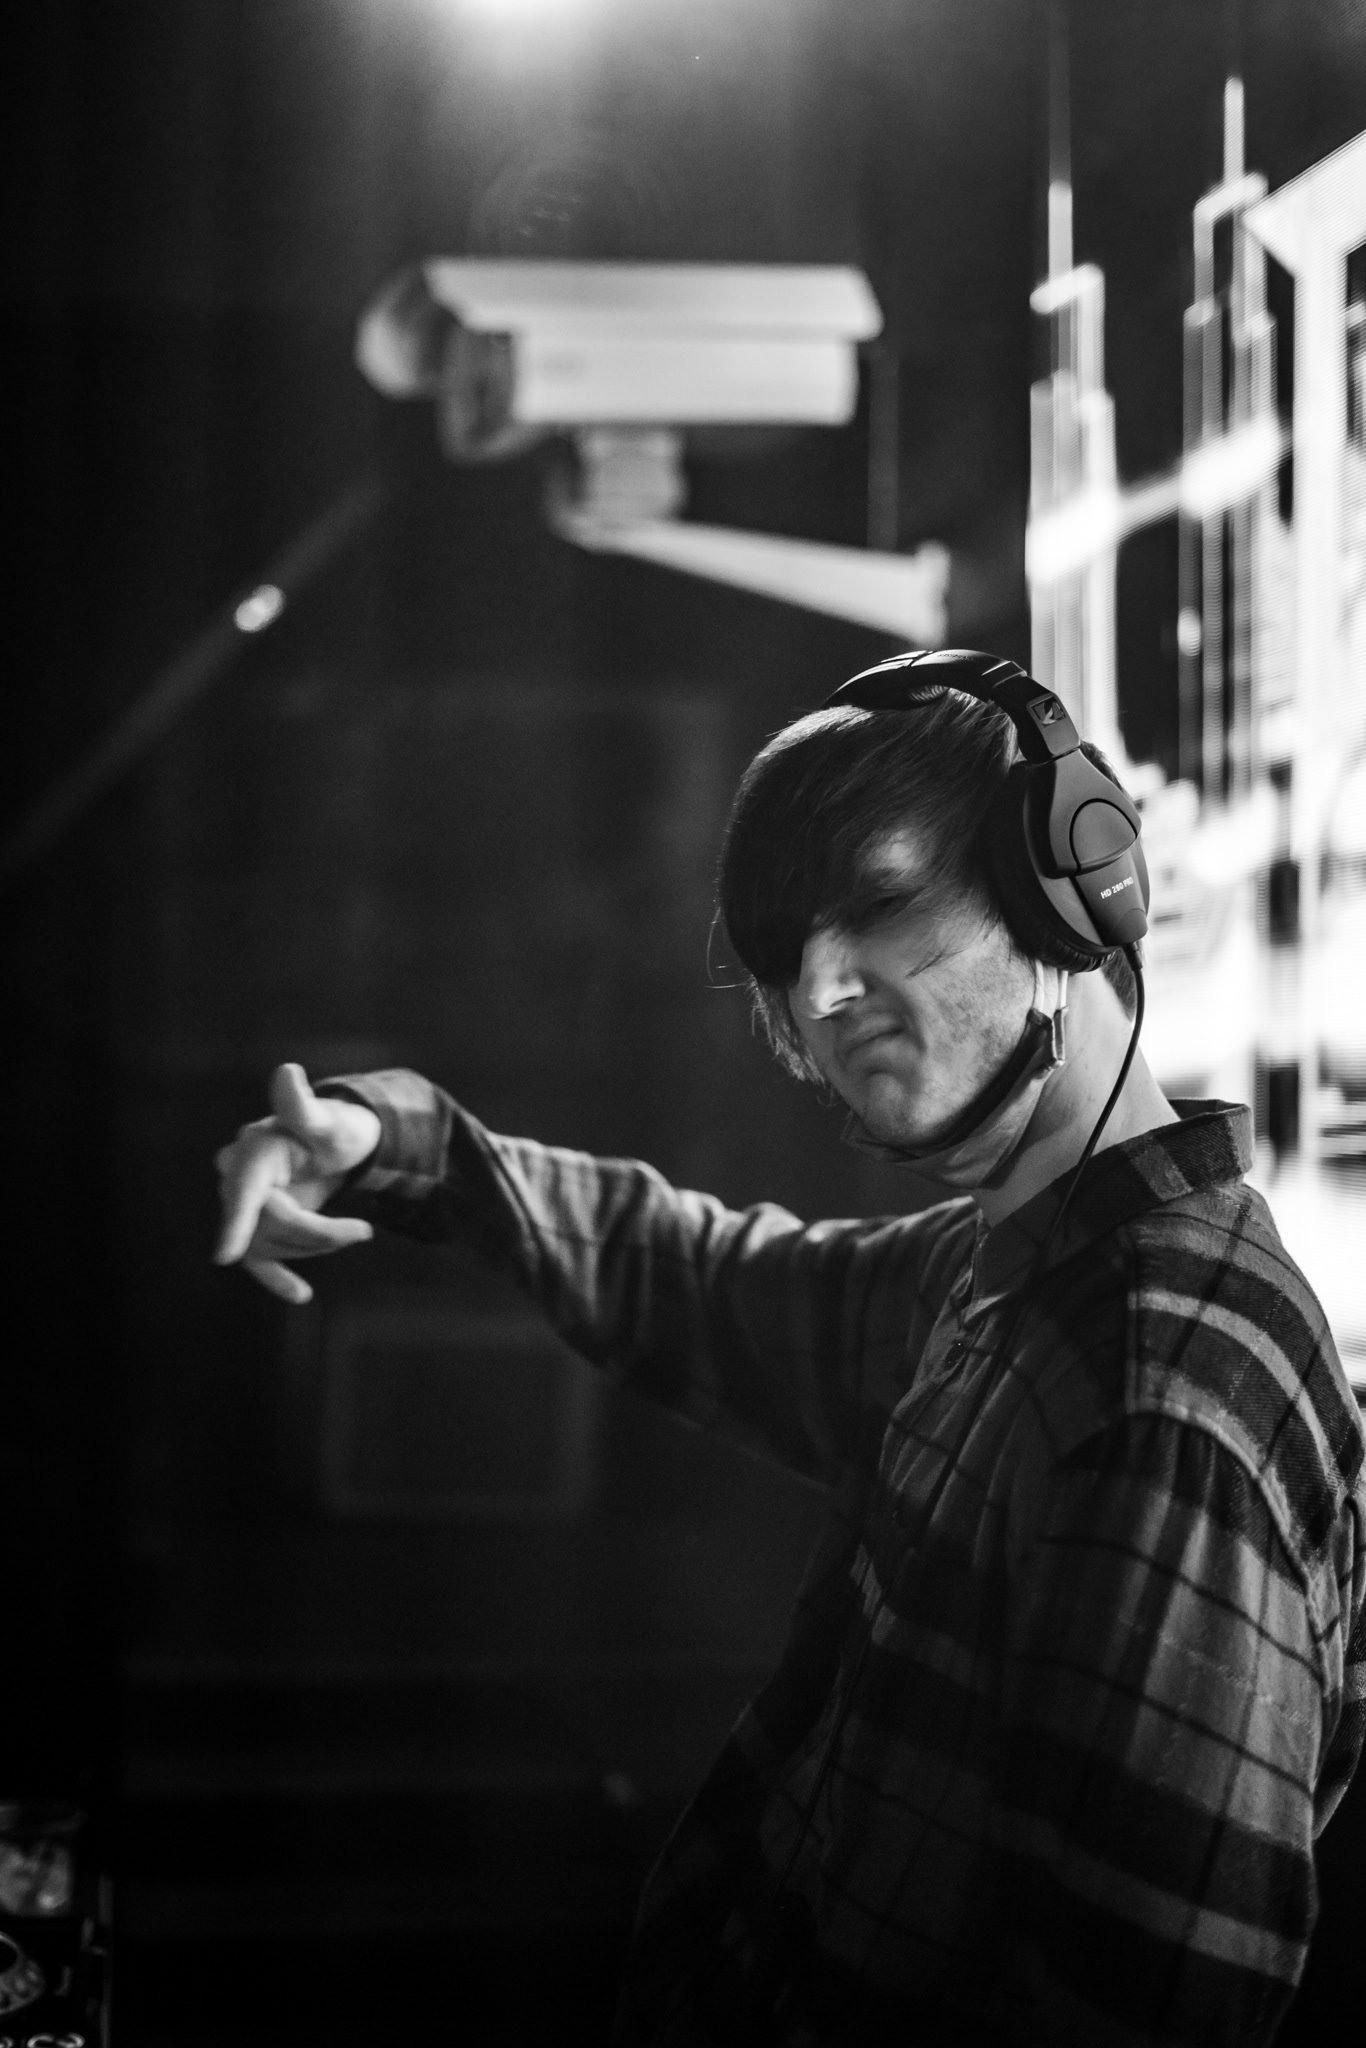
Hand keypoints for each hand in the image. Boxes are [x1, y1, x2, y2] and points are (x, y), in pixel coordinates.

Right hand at [213, 1063, 381, 1304]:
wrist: (342, 1147)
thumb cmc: (338, 1129)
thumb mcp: (329, 1120)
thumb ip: (303, 1106)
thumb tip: (287, 1073)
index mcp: (254, 1149)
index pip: (244, 1189)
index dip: (236, 1221)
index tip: (224, 1256)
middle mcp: (239, 1176)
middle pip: (268, 1223)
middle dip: (317, 1232)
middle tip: (364, 1231)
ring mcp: (245, 1204)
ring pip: (270, 1244)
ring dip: (314, 1246)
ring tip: (355, 1232)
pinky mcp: (256, 1226)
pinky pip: (260, 1259)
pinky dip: (279, 1277)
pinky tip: (300, 1294)